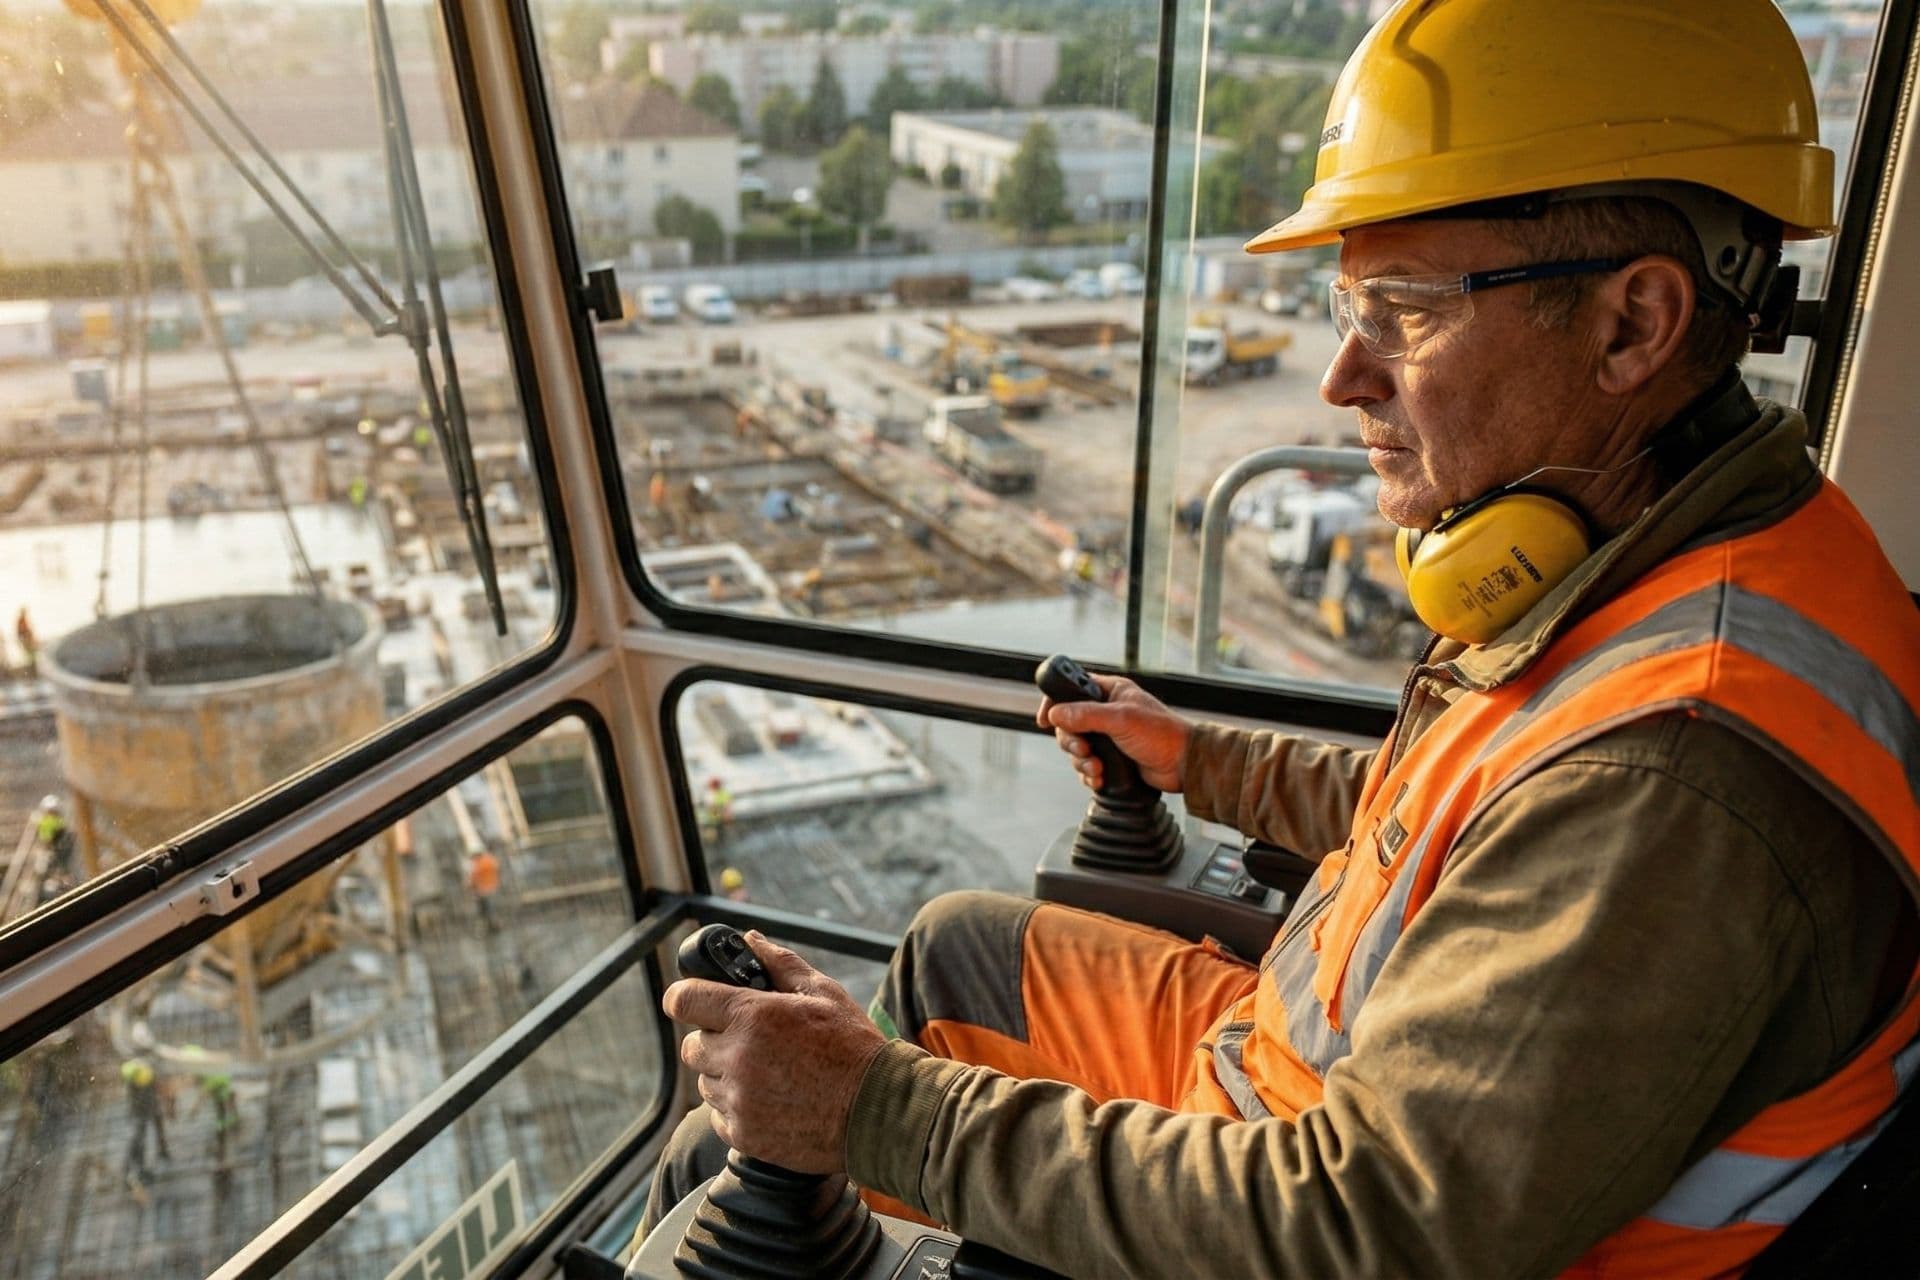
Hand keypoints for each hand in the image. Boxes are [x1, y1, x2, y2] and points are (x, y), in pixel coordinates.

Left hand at [662, 931, 885, 1174]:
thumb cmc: (853, 1047)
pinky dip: (737, 1108)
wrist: (877, 1110)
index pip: (682, 1000)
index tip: (693, 1001)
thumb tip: (750, 939)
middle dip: (714, 1039)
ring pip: (705, 1083)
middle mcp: (736, 1058)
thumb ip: (779, 963)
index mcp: (752, 1016)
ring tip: (769, 1073)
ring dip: (725, 1075)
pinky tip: (772, 1100)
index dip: (685, 997)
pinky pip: (719, 1116)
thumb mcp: (823, 993)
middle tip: (751, 1041)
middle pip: (692, 1046)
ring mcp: (738, 1100)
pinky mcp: (743, 1135)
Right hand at [1037, 673, 1191, 792]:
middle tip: (1083, 750)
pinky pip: (1087, 766)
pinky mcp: (1111, 759)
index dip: (1055, 702)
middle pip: (1068, 724)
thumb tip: (1056, 714)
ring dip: (1081, 762)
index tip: (1044, 719)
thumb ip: (1085, 715)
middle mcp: (1106, 712)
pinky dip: (1089, 774)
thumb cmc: (1162, 734)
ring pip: (1076, 748)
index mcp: (1110, 692)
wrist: (1183, 765)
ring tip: (1096, 768)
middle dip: (1071, 741)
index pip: (1071, 690)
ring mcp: (1108, 737)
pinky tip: (1099, 778)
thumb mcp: (1121, 719)